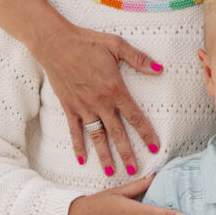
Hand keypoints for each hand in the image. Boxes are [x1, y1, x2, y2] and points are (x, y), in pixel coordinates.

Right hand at [36, 16, 163, 174]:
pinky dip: (78, 146)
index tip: (155, 147)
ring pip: (97, 136)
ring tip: (112, 172)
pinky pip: (74, 131)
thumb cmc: (88, 42)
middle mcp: (100, 102)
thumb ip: (138, 59)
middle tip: (135, 170)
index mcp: (115, 89)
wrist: (55, 43)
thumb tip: (160, 68)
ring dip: (104, 155)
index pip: (135, 116)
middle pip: (117, 133)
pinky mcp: (68, 107)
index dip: (146, 133)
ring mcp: (83, 106)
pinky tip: (82, 160)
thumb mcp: (116, 45)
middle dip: (127, 153)